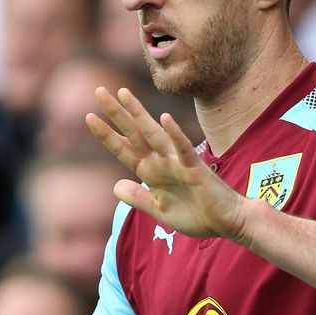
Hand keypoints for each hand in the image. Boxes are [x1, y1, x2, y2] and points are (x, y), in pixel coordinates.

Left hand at [86, 87, 248, 239]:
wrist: (226, 223)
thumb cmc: (197, 215)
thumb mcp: (160, 210)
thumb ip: (139, 199)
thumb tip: (115, 186)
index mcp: (151, 173)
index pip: (124, 150)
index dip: (107, 135)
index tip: (89, 117)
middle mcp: (162, 163)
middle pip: (134, 134)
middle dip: (117, 114)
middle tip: (99, 92)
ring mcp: (177, 163)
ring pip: (154, 134)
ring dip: (138, 114)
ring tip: (124, 94)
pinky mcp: (195, 168)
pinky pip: (183, 149)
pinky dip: (174, 134)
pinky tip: (166, 119)